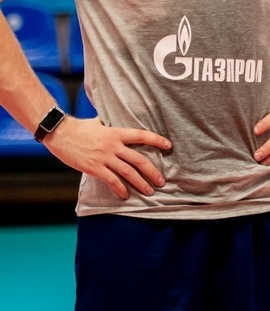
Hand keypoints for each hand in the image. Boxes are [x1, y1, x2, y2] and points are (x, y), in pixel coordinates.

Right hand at [42, 116, 170, 198]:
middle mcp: (113, 145)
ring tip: (149, 191)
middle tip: (161, 181)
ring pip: (127, 172)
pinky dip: (120, 188)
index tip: (168, 146)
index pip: (142, 135)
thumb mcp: (99, 122)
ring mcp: (104, 157)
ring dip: (140, 183)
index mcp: (116, 133)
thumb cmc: (79, 127)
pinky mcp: (94, 168)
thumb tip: (116, 116)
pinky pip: (111, 180)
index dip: (157, 140)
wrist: (60, 134)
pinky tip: (125, 195)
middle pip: (138, 159)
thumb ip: (110, 123)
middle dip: (152, 171)